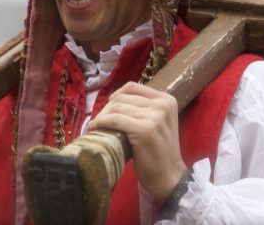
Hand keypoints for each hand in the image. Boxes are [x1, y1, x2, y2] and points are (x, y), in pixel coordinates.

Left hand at [88, 82, 186, 201]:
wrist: (169, 176)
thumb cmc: (158, 151)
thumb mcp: (157, 123)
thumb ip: (143, 109)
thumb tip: (113, 101)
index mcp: (166, 99)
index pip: (132, 87)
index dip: (116, 96)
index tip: (108, 109)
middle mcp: (162, 104)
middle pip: (123, 97)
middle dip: (107, 108)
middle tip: (100, 121)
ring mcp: (155, 117)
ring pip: (117, 108)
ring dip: (102, 117)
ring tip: (97, 127)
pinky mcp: (144, 130)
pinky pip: (115, 120)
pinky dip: (102, 123)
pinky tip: (95, 128)